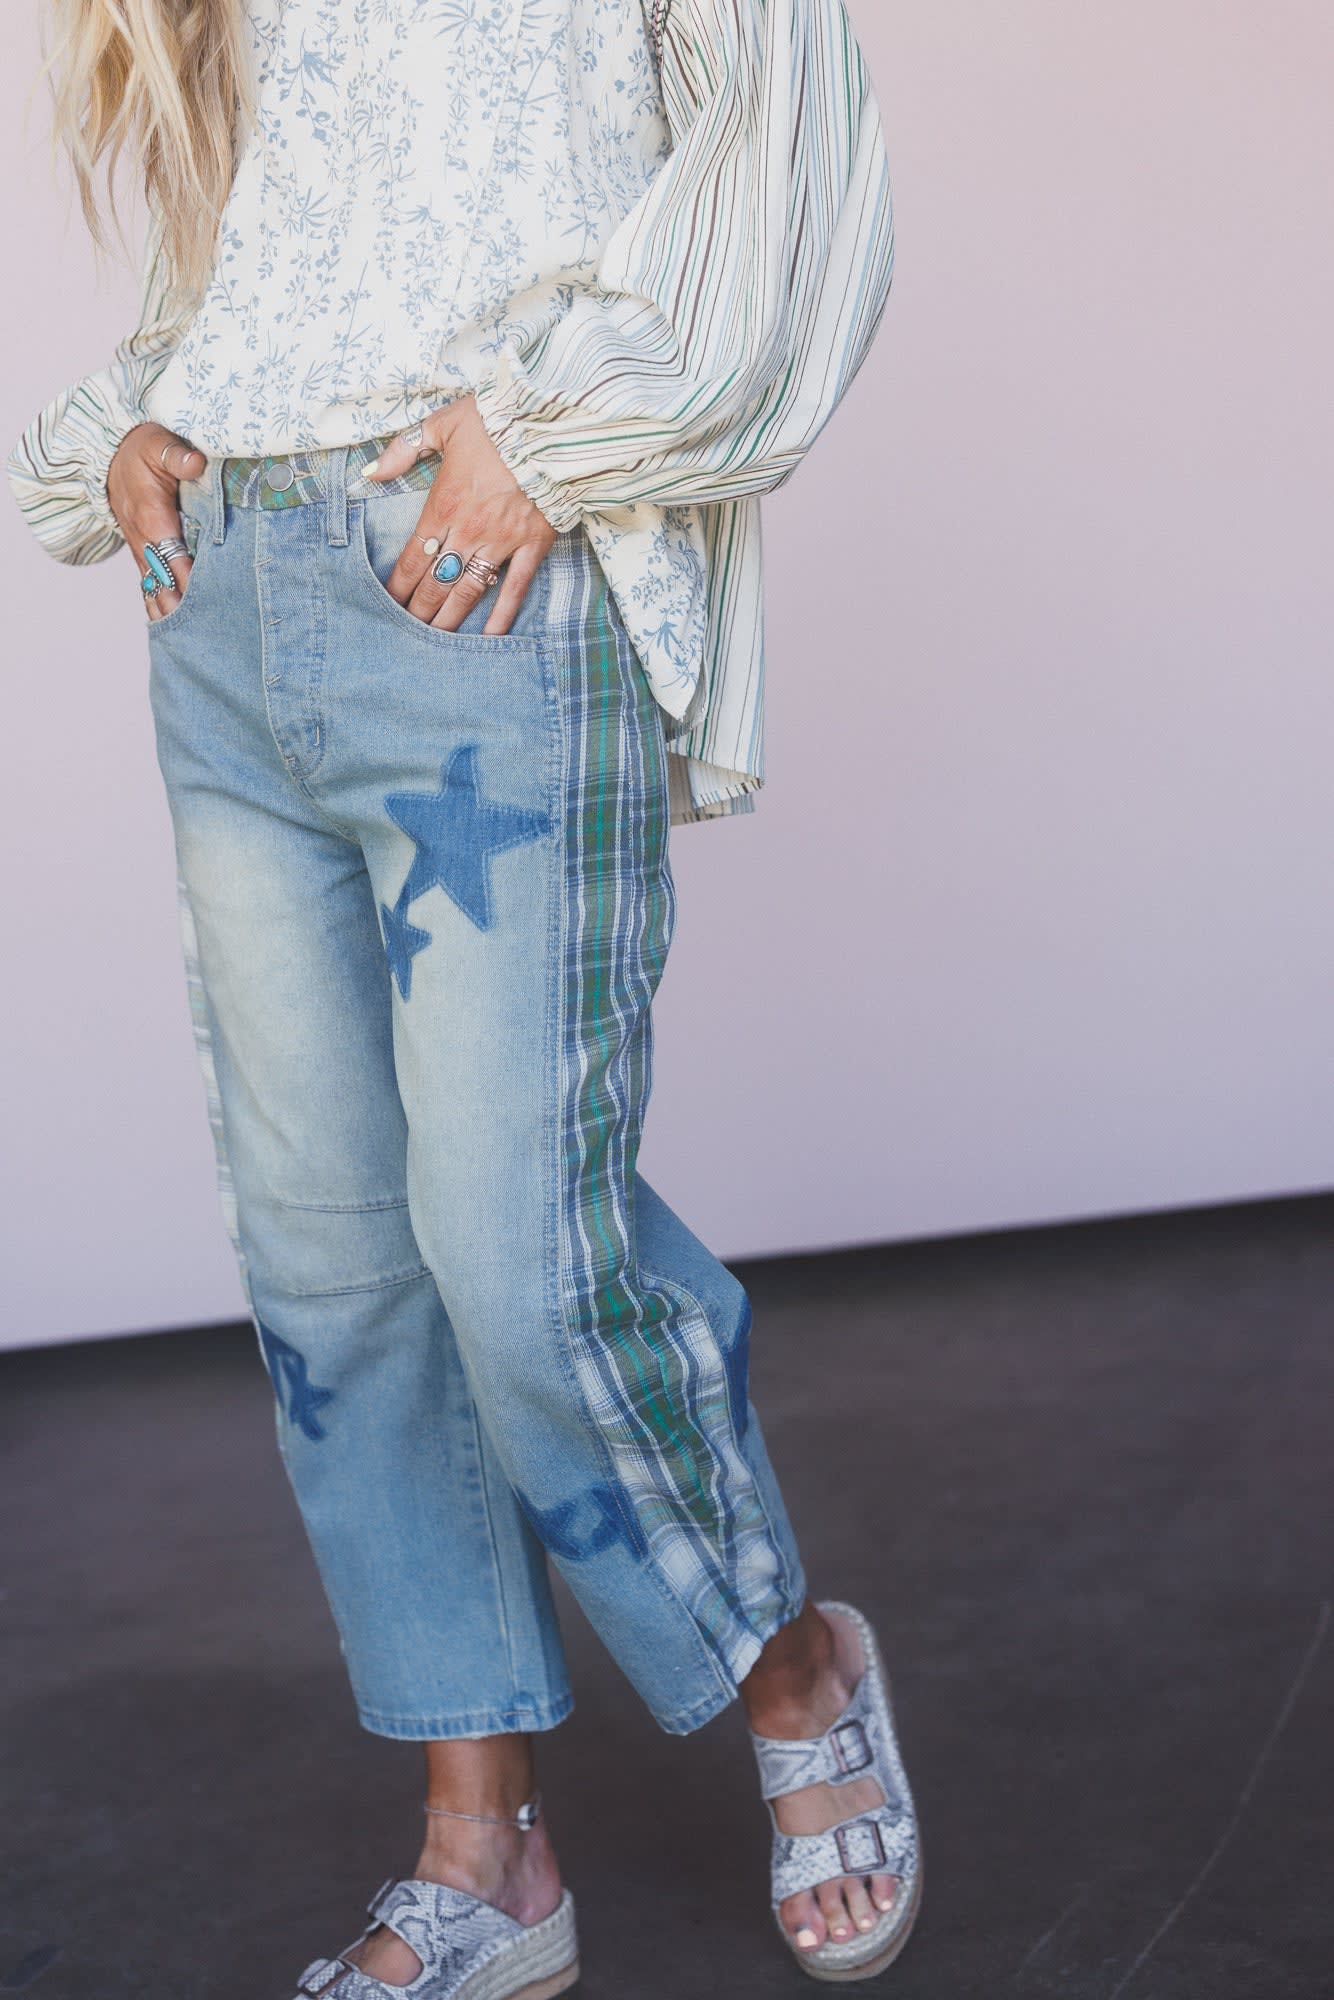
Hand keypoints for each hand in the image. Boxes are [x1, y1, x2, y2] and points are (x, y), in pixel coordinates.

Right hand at [107, 422, 206, 620]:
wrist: (109, 456)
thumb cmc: (142, 449)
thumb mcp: (158, 444)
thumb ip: (177, 456)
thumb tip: (195, 464)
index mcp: (153, 519)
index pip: (176, 559)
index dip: (193, 582)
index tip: (212, 604)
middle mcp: (145, 542)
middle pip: (166, 585)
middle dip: (185, 611)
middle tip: (209, 637)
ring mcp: (142, 552)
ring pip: (155, 592)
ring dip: (171, 617)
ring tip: (193, 646)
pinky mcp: (143, 555)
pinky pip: (150, 587)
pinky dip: (159, 609)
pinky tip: (173, 634)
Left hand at [365, 395, 556, 635]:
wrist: (550, 425)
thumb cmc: (496, 421)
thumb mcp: (443, 423)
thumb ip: (404, 450)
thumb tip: (371, 472)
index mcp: (443, 504)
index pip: (413, 557)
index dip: (398, 585)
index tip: (387, 604)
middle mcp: (468, 530)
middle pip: (436, 581)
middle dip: (419, 609)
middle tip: (407, 633)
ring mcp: (502, 541)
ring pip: (469, 590)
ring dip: (451, 618)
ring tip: (437, 642)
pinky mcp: (532, 545)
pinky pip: (516, 587)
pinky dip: (504, 613)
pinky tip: (492, 636)